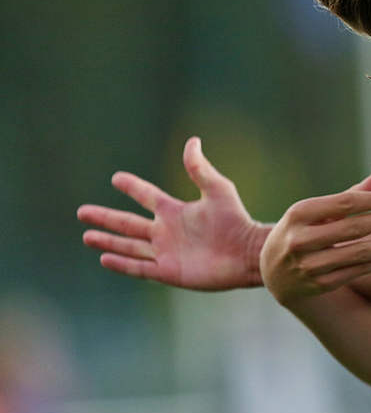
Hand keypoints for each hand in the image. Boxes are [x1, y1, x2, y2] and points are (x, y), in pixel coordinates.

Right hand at [77, 137, 271, 289]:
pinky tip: (104, 258)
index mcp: (176, 211)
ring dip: (108, 241)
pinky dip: (121, 263)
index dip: (133, 187)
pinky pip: (139, 267)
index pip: (147, 197)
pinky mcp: (168, 271)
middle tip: (82, 211)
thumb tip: (192, 141)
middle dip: (106, 217)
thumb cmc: (236, 220)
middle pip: (129, 224)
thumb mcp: (217, 189)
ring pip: (129, 246)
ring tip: (86, 235)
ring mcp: (166, 252)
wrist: (247, 253)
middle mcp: (167, 231)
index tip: (116, 178)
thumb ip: (200, 169)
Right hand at [260, 170, 370, 306]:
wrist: (274, 273)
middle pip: (353, 228)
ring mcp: (308, 266)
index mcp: (298, 214)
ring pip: (359, 253)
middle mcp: (299, 240)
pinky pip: (357, 271)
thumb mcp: (318, 211)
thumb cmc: (303, 231)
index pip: (344, 203)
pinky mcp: (319, 286)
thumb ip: (352, 194)